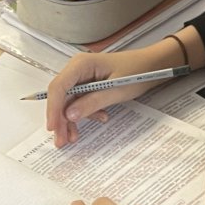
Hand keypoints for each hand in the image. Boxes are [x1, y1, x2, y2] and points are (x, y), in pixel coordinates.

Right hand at [46, 48, 160, 146]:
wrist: (152, 66)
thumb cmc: (138, 72)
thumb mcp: (116, 90)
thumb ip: (92, 102)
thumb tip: (70, 115)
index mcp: (81, 64)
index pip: (59, 87)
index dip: (53, 108)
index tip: (53, 127)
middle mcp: (77, 69)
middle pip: (61, 96)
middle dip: (60, 119)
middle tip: (61, 140)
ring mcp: (82, 77)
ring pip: (68, 102)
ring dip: (71, 120)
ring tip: (74, 137)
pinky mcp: (88, 85)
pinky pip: (79, 101)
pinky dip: (85, 113)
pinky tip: (99, 118)